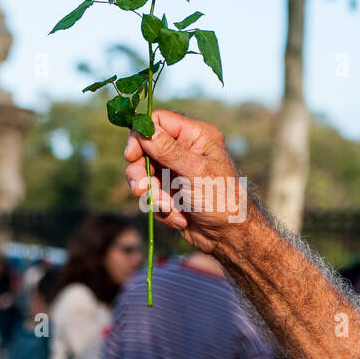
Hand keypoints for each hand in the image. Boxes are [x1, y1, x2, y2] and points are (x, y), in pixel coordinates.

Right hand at [123, 109, 254, 255]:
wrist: (228, 237)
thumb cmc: (221, 200)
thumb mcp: (195, 172)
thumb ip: (167, 150)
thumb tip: (143, 127)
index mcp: (195, 135)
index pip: (158, 121)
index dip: (141, 136)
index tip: (131, 156)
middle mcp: (184, 149)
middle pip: (145, 149)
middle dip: (142, 173)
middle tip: (141, 190)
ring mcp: (176, 171)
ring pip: (145, 175)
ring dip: (153, 195)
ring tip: (168, 208)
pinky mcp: (170, 192)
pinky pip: (151, 195)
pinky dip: (162, 209)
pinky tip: (180, 218)